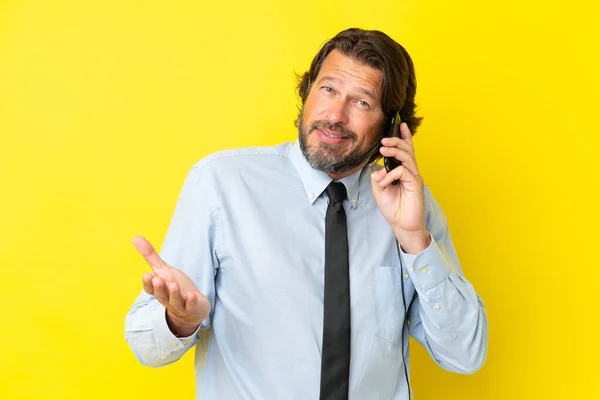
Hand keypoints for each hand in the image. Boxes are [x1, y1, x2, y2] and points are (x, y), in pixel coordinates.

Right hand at [132, 235, 209, 336]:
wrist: (192, 309)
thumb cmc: (175, 286)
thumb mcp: (163, 270)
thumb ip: (150, 256)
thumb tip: (135, 237)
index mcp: (159, 289)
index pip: (150, 288)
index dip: (148, 283)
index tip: (146, 275)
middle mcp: (167, 298)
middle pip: (161, 295)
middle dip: (159, 288)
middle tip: (157, 279)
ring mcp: (180, 305)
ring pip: (175, 301)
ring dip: (174, 293)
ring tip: (173, 285)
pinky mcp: (193, 308)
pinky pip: (191, 306)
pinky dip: (191, 301)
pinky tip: (192, 295)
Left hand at [370, 122, 430, 253]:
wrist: (402, 224)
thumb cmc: (394, 208)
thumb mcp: (379, 190)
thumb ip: (377, 177)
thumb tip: (378, 169)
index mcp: (403, 171)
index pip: (405, 150)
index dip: (404, 137)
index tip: (400, 124)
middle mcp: (410, 171)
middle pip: (407, 149)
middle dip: (396, 140)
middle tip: (384, 140)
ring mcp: (414, 177)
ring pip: (407, 157)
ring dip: (394, 151)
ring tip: (383, 150)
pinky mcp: (415, 184)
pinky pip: (404, 172)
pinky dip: (392, 174)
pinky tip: (385, 182)